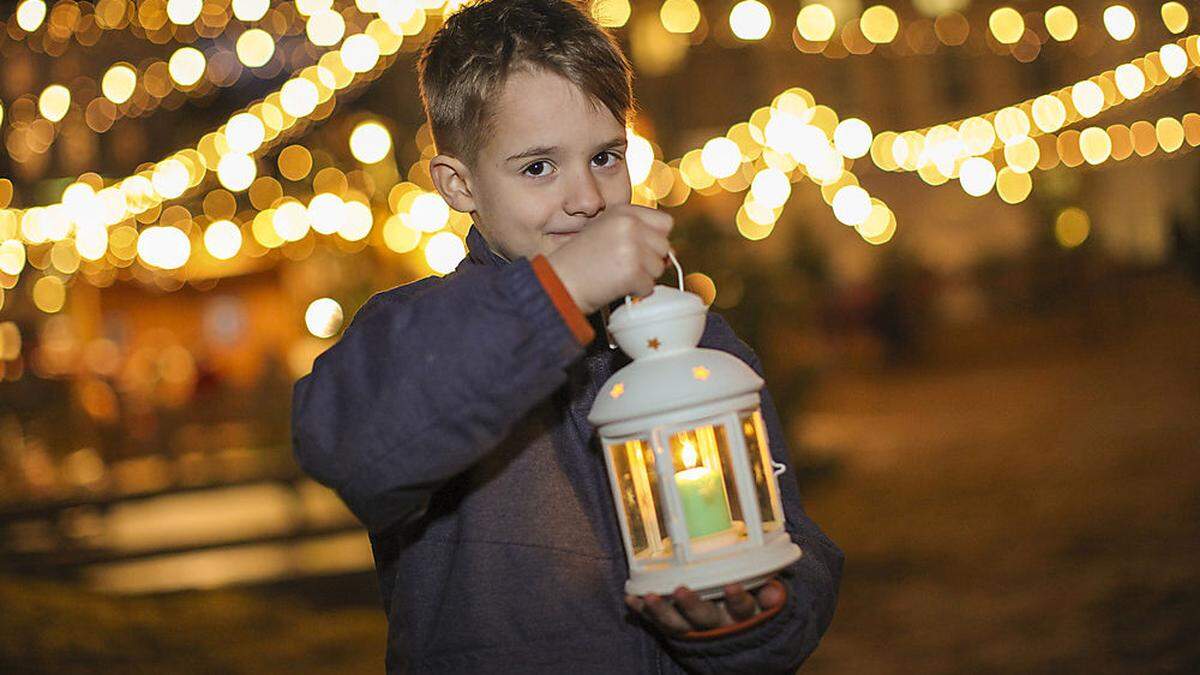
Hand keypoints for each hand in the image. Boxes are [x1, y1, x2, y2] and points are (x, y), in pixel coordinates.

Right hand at [545, 204, 673, 314]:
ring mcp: (633, 247)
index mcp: (624, 211)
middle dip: (650, 261)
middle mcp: (630, 225)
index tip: (641, 250)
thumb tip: (671, 253)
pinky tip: (615, 286)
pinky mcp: (633, 270)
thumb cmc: (579, 261)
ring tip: (616, 275)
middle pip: (665, 247)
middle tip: (623, 266)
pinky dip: (635, 292)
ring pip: (659, 268)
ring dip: (642, 277)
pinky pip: (649, 286)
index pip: (665, 223)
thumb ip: (637, 234)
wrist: (558, 281)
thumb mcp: (606, 233)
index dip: (655, 240)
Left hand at [624, 579, 785, 636]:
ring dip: (662, 611)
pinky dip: (644, 613)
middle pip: (705, 619)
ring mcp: (696, 631)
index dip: (738, 599)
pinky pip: (659, 624)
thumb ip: (769, 596)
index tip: (732, 586)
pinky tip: (631, 600)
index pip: (743, 609)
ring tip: (649, 596)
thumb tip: (776, 591)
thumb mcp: (766, 601)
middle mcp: (718, 626)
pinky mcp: (678, 631)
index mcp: (742, 615)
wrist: (740, 635)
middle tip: (680, 589)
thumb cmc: (751, 603)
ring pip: (678, 626)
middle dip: (692, 606)